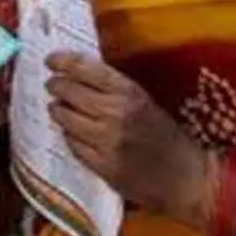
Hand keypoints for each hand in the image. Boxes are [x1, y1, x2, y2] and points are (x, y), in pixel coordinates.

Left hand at [45, 52, 215, 229]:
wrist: (185, 175)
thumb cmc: (164, 134)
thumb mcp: (143, 100)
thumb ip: (112, 87)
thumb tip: (74, 72)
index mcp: (129, 92)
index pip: (85, 68)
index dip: (63, 61)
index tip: (50, 60)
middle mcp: (116, 113)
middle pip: (69, 92)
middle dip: (55, 86)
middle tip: (52, 85)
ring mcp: (108, 141)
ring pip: (65, 119)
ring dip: (58, 111)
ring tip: (58, 109)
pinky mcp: (103, 166)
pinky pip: (73, 145)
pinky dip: (69, 136)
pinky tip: (73, 133)